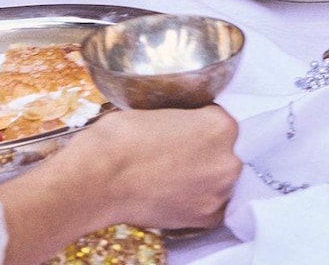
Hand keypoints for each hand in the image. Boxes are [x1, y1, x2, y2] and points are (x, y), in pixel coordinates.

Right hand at [66, 107, 240, 230]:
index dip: (203, 126)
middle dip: (208, 153)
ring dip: (205, 178)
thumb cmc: (121, 137)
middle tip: (179, 155)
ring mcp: (219, 192)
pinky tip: (176, 193)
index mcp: (221, 126)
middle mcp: (229, 160)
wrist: (100, 177)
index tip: (188, 132)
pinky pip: (212, 207)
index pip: (224, 122)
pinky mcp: (207, 218)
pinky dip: (198, 202)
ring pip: (221, 181)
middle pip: (228, 153)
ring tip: (174, 176)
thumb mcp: (161, 110)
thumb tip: (188, 128)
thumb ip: (187, 120)